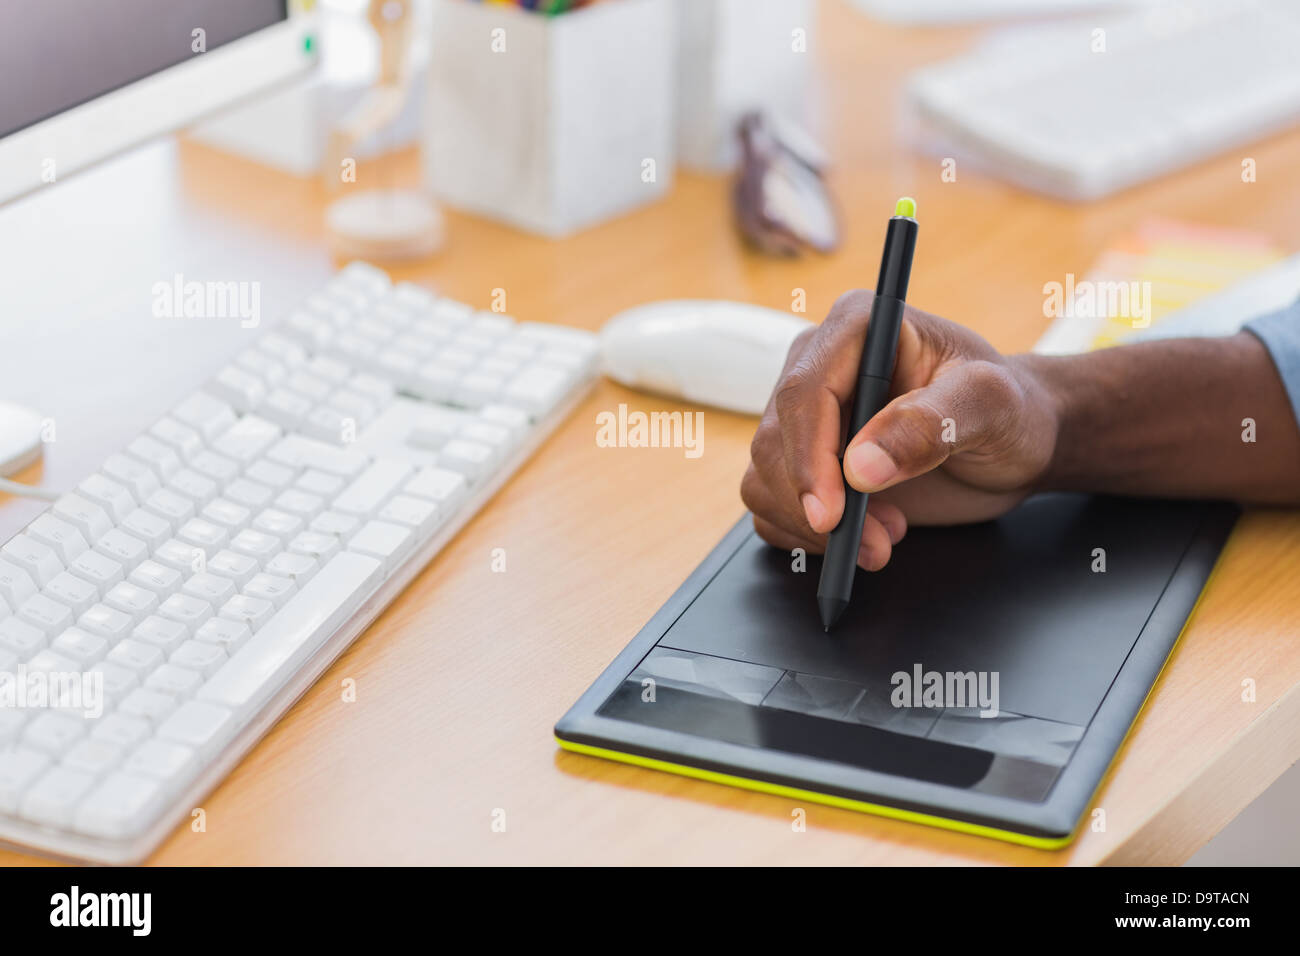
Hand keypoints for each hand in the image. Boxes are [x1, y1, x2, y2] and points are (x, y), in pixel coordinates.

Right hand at [741, 290, 1060, 569]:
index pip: (804, 392)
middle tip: (876, 543)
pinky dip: (804, 536)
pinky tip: (858, 536)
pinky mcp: (804, 459)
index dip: (809, 458)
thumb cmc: (1008, 408)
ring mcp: (806, 415)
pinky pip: (770, 504)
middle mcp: (818, 365)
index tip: (831, 515)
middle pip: (774, 441)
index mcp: (857, 327)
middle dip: (818, 506)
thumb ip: (930, 424)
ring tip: (882, 538)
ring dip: (813, 527)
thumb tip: (860, 467)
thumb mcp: (990, 406)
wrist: (1012, 442)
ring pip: (764, 477)